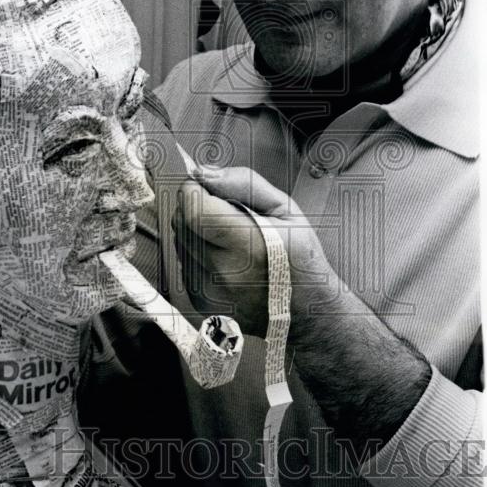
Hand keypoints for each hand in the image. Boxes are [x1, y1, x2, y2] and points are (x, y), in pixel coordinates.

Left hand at [177, 165, 431, 445]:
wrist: (307, 313)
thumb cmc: (301, 258)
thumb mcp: (286, 209)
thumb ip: (243, 183)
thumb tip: (203, 173)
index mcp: (245, 244)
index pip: (192, 206)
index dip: (196, 189)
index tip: (212, 190)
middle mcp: (221, 271)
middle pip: (181, 221)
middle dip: (195, 207)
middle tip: (225, 213)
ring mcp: (208, 291)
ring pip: (179, 241)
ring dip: (196, 231)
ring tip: (229, 239)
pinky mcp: (201, 302)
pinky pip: (184, 264)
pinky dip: (197, 254)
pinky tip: (225, 259)